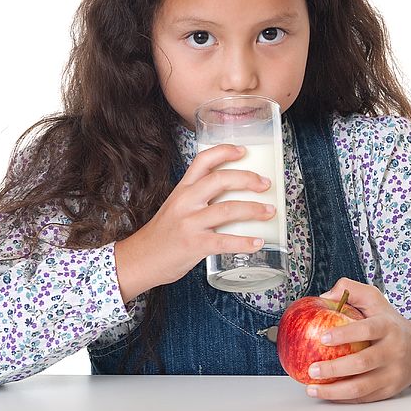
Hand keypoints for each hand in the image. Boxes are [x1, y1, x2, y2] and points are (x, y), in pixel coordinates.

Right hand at [114, 144, 275, 298]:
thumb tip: (233, 196)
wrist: (141, 259)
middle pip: (220, 180)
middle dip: (248, 179)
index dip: (224, 152)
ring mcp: (189, 223)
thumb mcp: (176, 208)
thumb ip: (199, 199)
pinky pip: (225, 241)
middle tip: (265, 184)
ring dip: (254, 209)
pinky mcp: (194, 245)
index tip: (243, 151)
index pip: (202, 161)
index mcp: (182, 190)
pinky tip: (258, 243)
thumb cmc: (163, 235)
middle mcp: (185, 202)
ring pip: (227, 209)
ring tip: (269, 211)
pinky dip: (245, 242)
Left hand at [304, 277, 410, 402]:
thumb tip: (325, 297)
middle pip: (362, 363)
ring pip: (361, 387)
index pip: (367, 330)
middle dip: (334, 368)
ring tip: (312, 387)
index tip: (322, 337)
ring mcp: (392, 374)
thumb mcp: (375, 299)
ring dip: (334, 390)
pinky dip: (342, 398)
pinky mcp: (389, 390)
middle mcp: (393, 351)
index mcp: (388, 327)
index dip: (345, 334)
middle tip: (311, 368)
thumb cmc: (390, 323)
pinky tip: (326, 393)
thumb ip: (351, 290)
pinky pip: (364, 398)